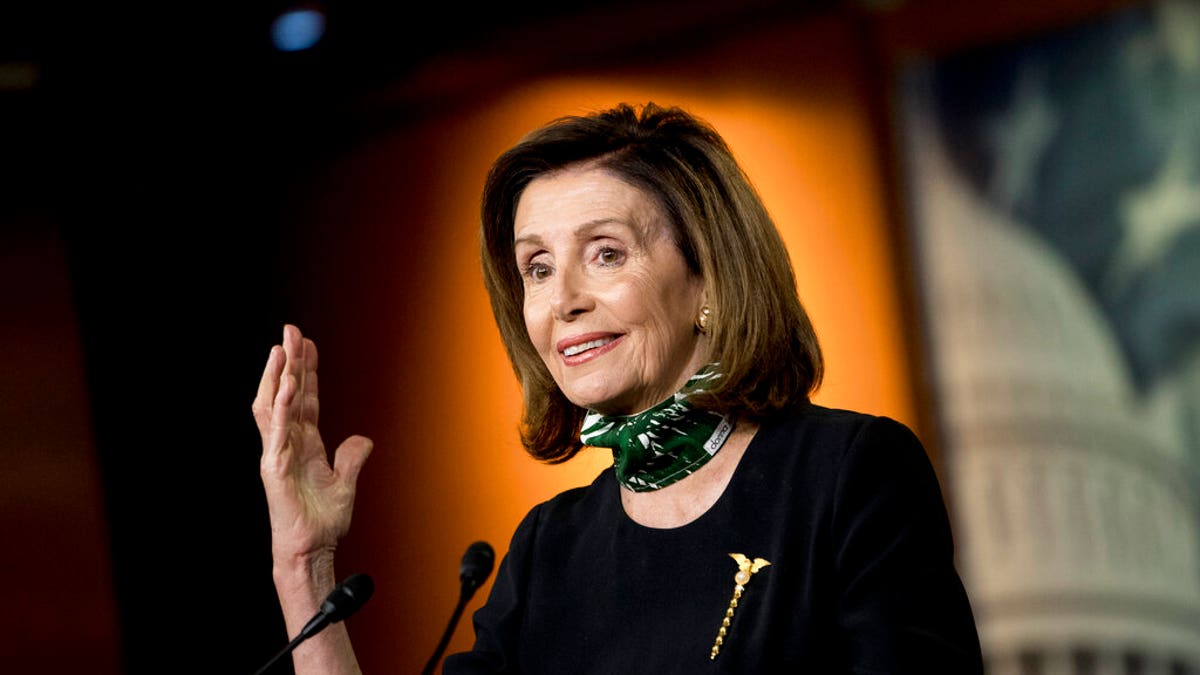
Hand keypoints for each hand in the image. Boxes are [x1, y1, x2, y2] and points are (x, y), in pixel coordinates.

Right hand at [252, 324, 372, 568]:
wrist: (311, 551)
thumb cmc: (322, 522)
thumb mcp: (345, 484)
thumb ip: (352, 458)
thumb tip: (363, 439)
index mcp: (304, 444)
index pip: (304, 399)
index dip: (307, 371)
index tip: (308, 344)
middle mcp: (287, 444)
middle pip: (287, 393)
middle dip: (289, 361)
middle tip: (290, 330)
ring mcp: (278, 453)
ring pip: (274, 405)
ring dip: (278, 375)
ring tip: (282, 347)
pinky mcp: (275, 467)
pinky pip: (277, 430)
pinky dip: (282, 405)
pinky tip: (287, 383)